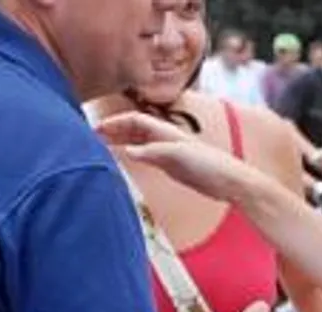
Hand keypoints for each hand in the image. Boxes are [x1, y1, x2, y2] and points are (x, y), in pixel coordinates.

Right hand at [96, 112, 264, 205]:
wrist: (229, 182)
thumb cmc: (210, 165)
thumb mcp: (178, 157)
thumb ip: (153, 153)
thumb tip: (127, 152)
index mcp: (166, 131)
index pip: (135, 120)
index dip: (116, 122)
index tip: (97, 129)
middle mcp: (165, 138)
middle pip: (134, 128)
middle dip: (114, 129)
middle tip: (92, 136)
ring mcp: (168, 151)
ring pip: (138, 141)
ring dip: (121, 140)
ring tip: (102, 145)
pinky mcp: (172, 165)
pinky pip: (146, 155)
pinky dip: (132, 153)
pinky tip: (125, 158)